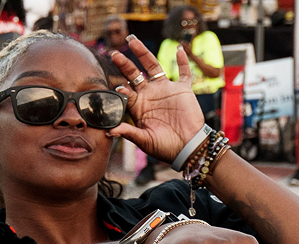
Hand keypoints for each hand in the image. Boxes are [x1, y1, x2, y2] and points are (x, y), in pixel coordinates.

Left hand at [109, 36, 203, 163]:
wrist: (189, 148)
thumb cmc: (166, 147)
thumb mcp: (145, 141)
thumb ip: (128, 133)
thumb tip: (109, 131)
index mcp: (139, 106)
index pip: (126, 91)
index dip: (122, 88)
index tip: (120, 87)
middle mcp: (150, 94)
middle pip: (135, 74)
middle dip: (124, 64)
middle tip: (114, 54)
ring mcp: (166, 90)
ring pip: (153, 66)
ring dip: (143, 53)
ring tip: (132, 41)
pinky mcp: (183, 90)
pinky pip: (183, 72)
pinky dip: (182, 61)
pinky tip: (179, 50)